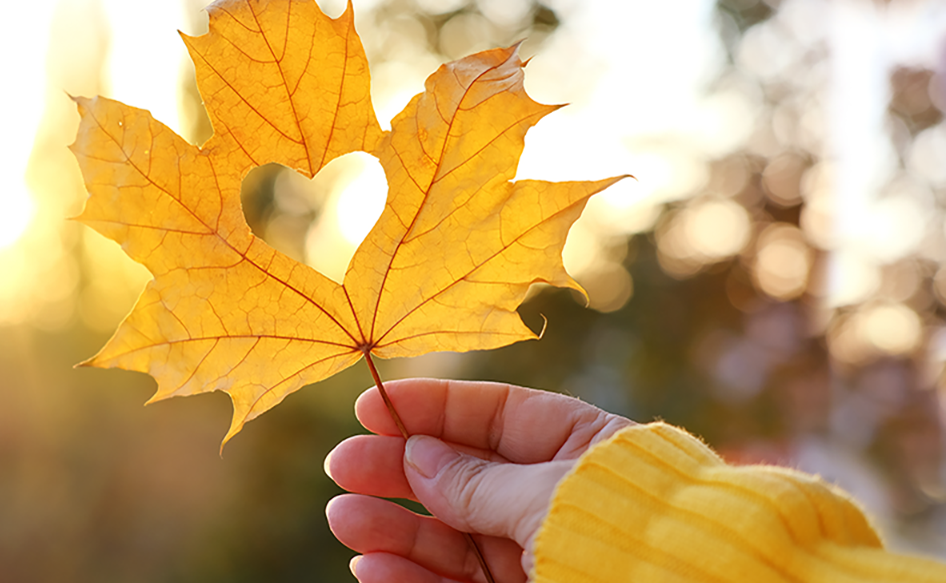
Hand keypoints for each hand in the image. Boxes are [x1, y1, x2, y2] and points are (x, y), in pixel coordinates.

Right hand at [324, 378, 632, 581]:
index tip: (370, 406)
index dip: (431, 408)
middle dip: (400, 471)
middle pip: (462, 477)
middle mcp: (555, 499)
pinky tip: (372, 569)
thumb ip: (478, 482)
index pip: (494, 415)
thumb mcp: (549, 498)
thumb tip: (416, 454)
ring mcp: (538, 554)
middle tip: (342, 467)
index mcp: (579, 448)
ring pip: (451, 537)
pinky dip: (411, 579)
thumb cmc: (629, 540)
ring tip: (345, 520)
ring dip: (394, 529)